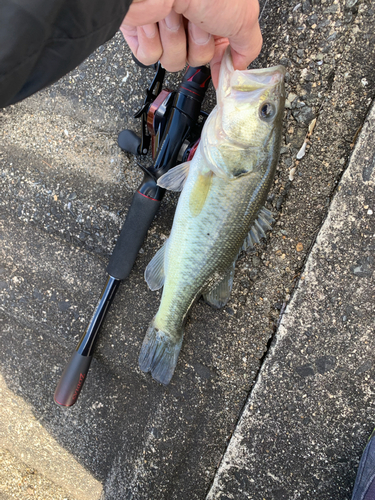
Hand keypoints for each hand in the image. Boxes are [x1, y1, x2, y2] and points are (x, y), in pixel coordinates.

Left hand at [120, 0, 261, 87]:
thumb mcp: (244, 17)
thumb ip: (248, 46)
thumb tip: (240, 66)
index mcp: (216, 13)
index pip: (219, 51)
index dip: (220, 62)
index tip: (222, 72)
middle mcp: (191, 18)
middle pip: (197, 60)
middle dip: (198, 45)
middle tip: (198, 21)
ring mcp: (165, 25)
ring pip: (173, 61)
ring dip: (175, 42)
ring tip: (173, 15)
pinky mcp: (142, 32)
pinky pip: (150, 57)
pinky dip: (153, 41)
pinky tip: (155, 20)